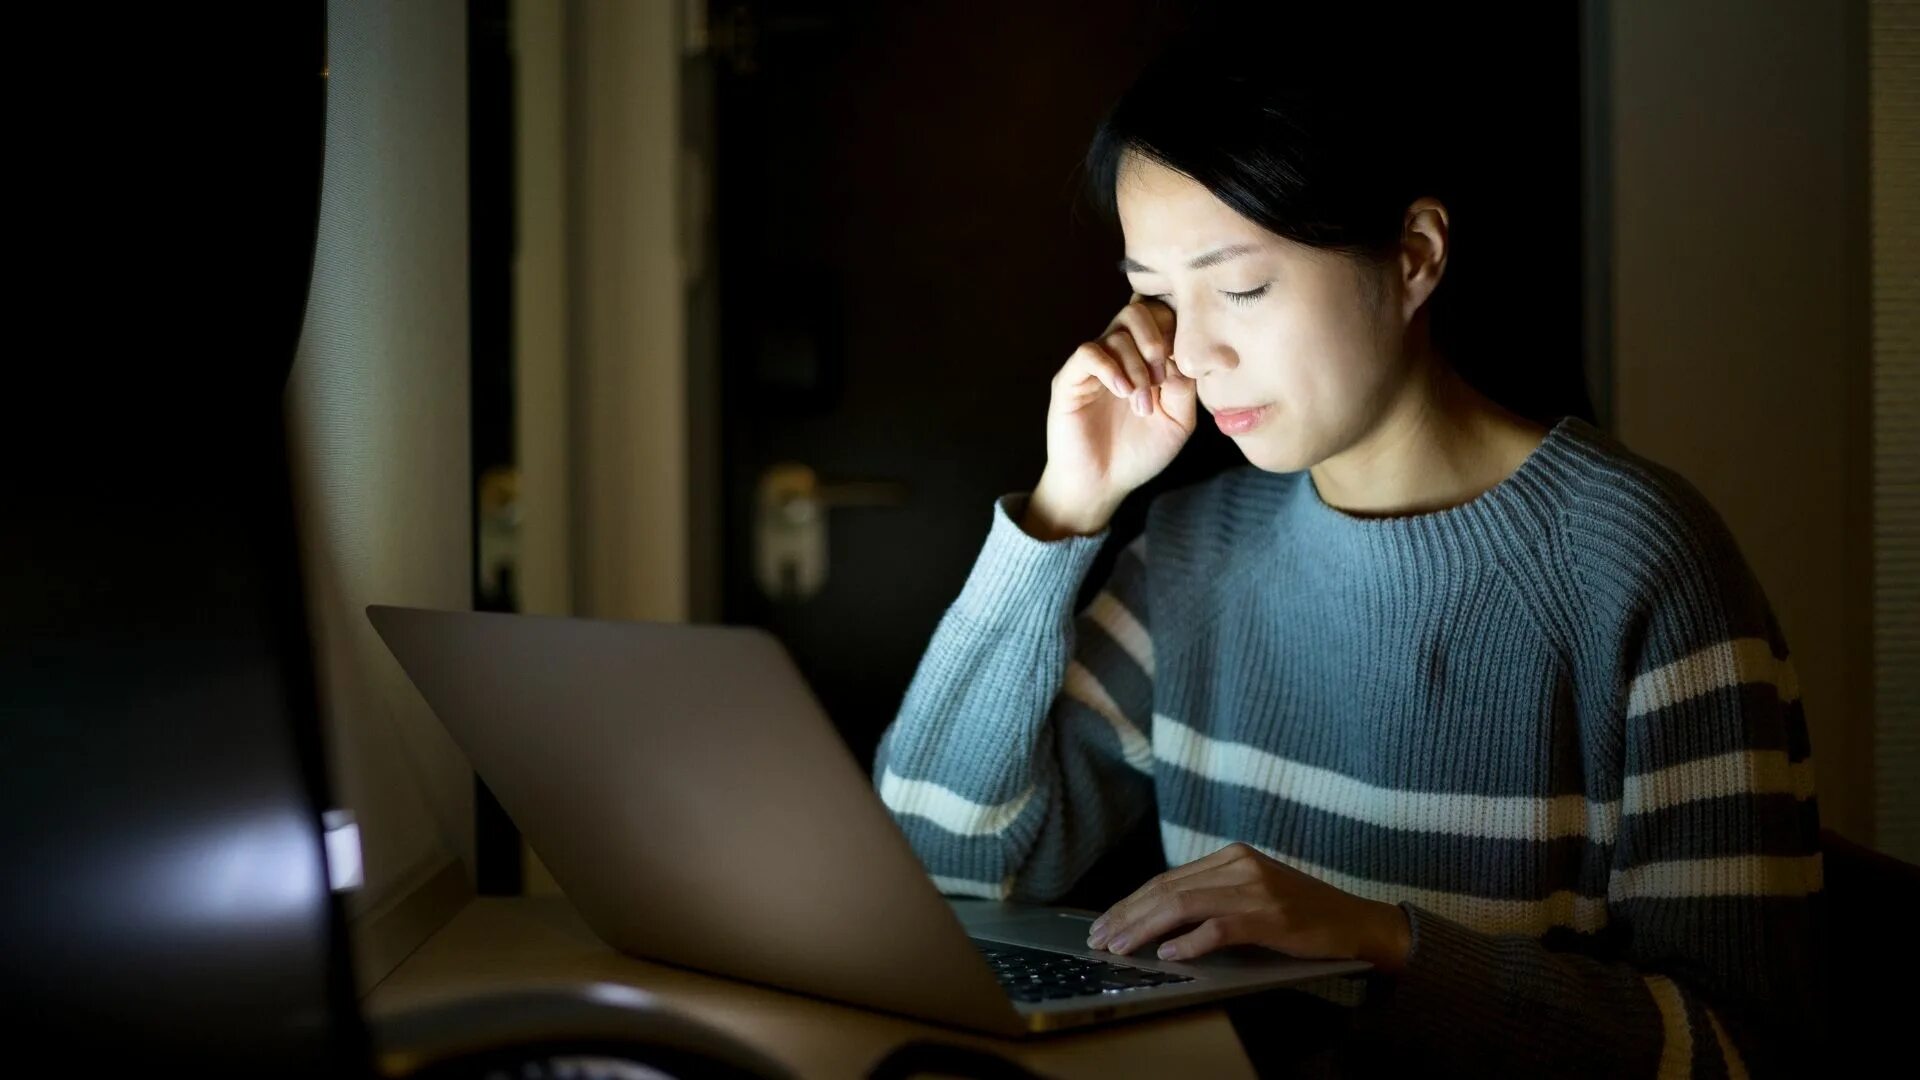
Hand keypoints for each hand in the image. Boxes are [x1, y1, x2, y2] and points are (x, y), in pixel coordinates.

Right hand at [1022, 294, 1197, 538]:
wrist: (1102, 485)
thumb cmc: (1139, 453)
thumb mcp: (1178, 421)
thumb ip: (1185, 386)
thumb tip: (1185, 356)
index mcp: (1145, 359)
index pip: (1160, 316)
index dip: (1175, 331)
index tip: (1183, 366)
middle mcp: (1118, 355)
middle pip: (1136, 311)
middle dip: (1155, 339)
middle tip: (1161, 377)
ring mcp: (1093, 366)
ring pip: (1116, 334)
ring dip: (1138, 369)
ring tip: (1142, 405)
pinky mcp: (1069, 380)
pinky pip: (1088, 353)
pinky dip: (1111, 369)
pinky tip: (1122, 393)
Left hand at [1084, 842, 1411, 973]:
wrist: (1356, 922)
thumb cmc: (1302, 913)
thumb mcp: (1253, 893)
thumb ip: (1212, 897)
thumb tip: (1159, 921)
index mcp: (1231, 857)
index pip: (1167, 879)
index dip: (1131, 902)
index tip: (1104, 923)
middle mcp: (1239, 865)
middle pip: (1167, 889)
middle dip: (1127, 915)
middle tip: (1100, 938)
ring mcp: (1254, 889)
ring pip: (1183, 904)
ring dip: (1144, 929)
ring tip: (1121, 948)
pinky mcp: (1269, 916)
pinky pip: (1218, 928)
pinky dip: (1189, 942)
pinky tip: (1168, 954)